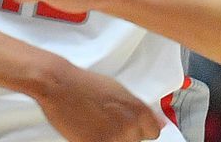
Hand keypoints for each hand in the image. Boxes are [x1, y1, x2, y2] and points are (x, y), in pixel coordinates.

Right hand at [32, 64, 163, 141]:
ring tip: (95, 125)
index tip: (130, 125)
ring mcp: (114, 139)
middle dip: (123, 133)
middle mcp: (130, 127)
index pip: (153, 132)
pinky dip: (96, 140)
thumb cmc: (87, 84)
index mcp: (139, 112)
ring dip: (110, 138)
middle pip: (135, 140)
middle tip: (105, 121)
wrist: (59, 85)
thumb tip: (161, 123)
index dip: (140, 129)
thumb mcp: (119, 91)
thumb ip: (140, 109)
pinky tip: (89, 131)